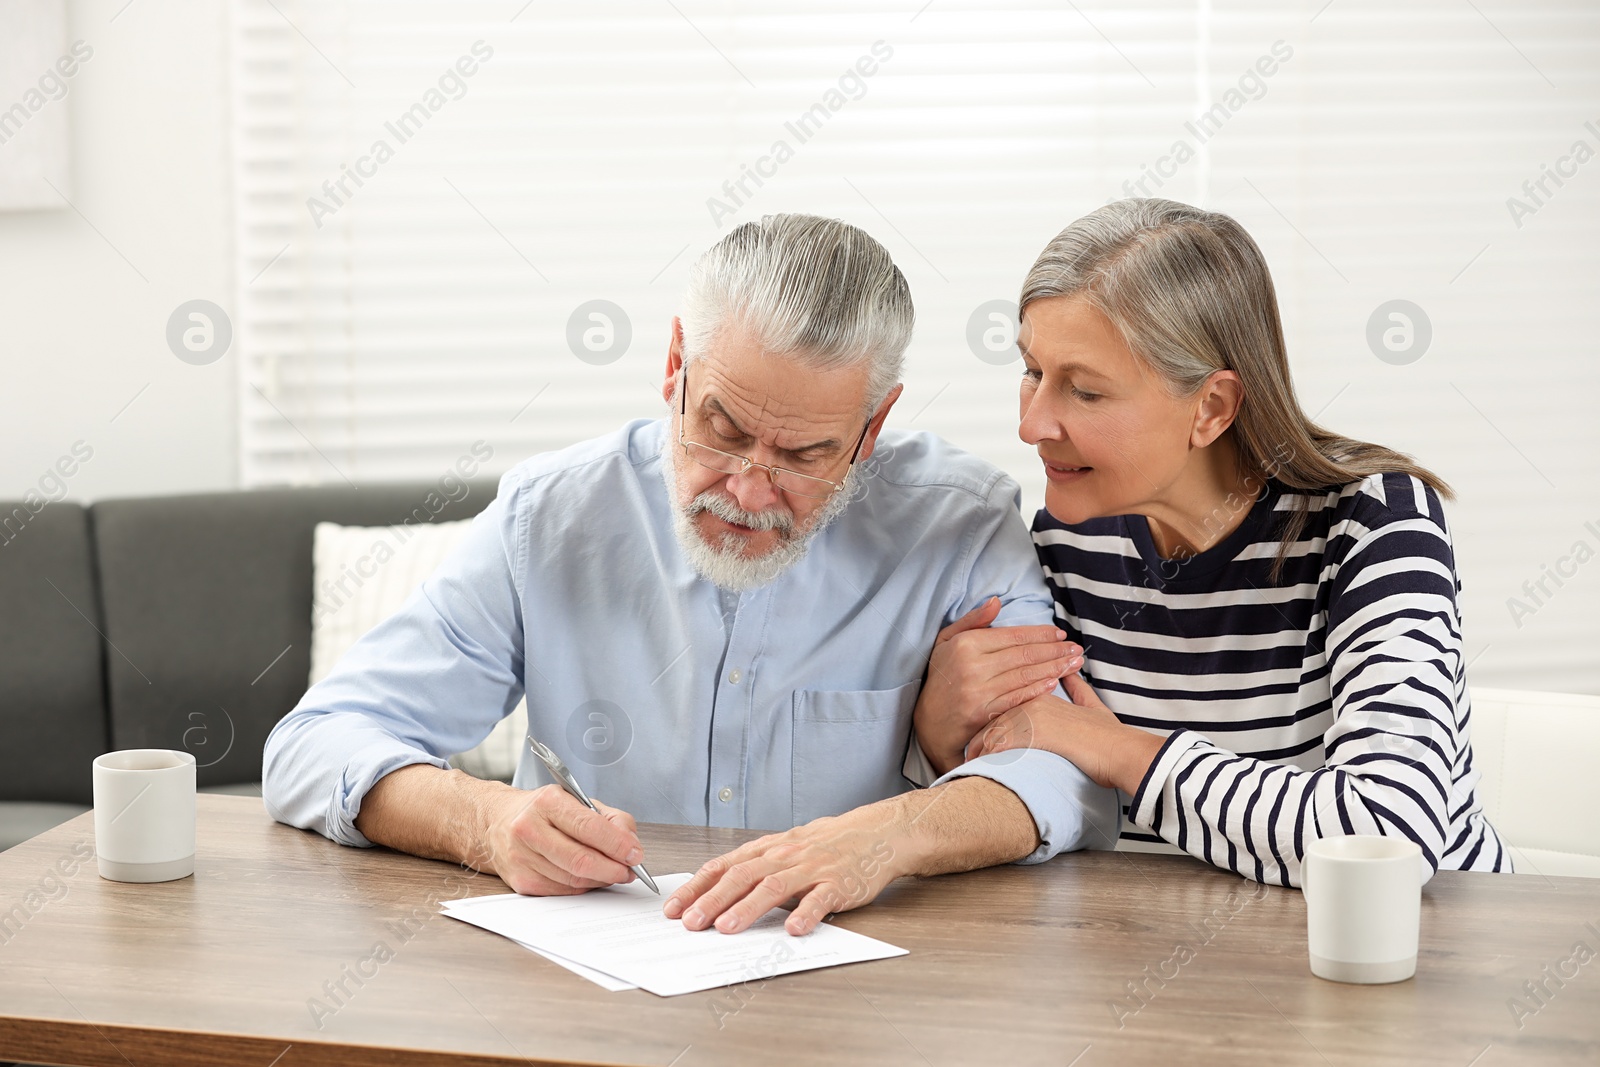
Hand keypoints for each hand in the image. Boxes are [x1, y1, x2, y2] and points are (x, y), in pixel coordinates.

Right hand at [476, 784, 644, 895]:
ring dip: (601, 879)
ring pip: (574, 879)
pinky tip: (590, 877)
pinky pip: (563, 890)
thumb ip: (610, 819)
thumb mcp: (577, 800)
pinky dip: (583, 886)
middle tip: (629, 870)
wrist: (496, 823)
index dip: (618, 844)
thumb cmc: (543, 811)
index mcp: (547, 802)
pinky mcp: (521, 881)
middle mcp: (530, 828)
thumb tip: (631, 846)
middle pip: (581, 859)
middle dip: (613, 869)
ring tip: (613, 872)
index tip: (635, 854)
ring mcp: (522, 857)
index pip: (589, 827)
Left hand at [662, 811, 904, 935]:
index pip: (722, 867)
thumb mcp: (784, 850)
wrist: (873, 834)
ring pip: (773, 887)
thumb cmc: (824, 845)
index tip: (673, 908)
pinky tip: (793, 930)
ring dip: (747, 908)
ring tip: (727, 928)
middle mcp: (783, 857)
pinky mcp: (837, 884)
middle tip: (690, 923)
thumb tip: (715, 893)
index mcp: (766, 850)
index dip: (695, 887)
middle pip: (741, 877)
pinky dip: (805, 914)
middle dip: (712, 901)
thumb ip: (755, 869)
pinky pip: (819, 900)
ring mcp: (810, 869)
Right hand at [914, 597, 1082, 775]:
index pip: (1013, 636)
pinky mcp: (983, 713)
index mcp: (966, 644)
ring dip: (1054, 669)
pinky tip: (1054, 683)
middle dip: (1055, 650)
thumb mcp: (947, 641)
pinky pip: (1017, 699)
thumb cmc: (941, 676)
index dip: (1041, 634)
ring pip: (1025, 676)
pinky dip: (1037, 690)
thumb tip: (997, 602)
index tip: (1060, 634)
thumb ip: (973, 621)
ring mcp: (978, 691)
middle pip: (1024, 655)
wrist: (929, 721)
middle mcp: (973, 666)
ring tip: (1074, 664)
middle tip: (1076, 648)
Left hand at [966, 674, 1163, 794]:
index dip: (988, 722)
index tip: (978, 738)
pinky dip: (985, 759)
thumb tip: (1071, 674)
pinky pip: (998, 746)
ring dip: (976, 751)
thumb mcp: (1091, 705)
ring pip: (990, 732)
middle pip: (990, 717)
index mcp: (1041, 692)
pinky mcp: (1032, 733)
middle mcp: (1031, 699)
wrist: (1121, 751)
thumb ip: (1077, 688)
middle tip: (965, 755)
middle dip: (976, 737)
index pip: (1003, 702)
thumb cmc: (1108, 735)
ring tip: (967, 767)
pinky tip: (978, 770)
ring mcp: (1031, 715)